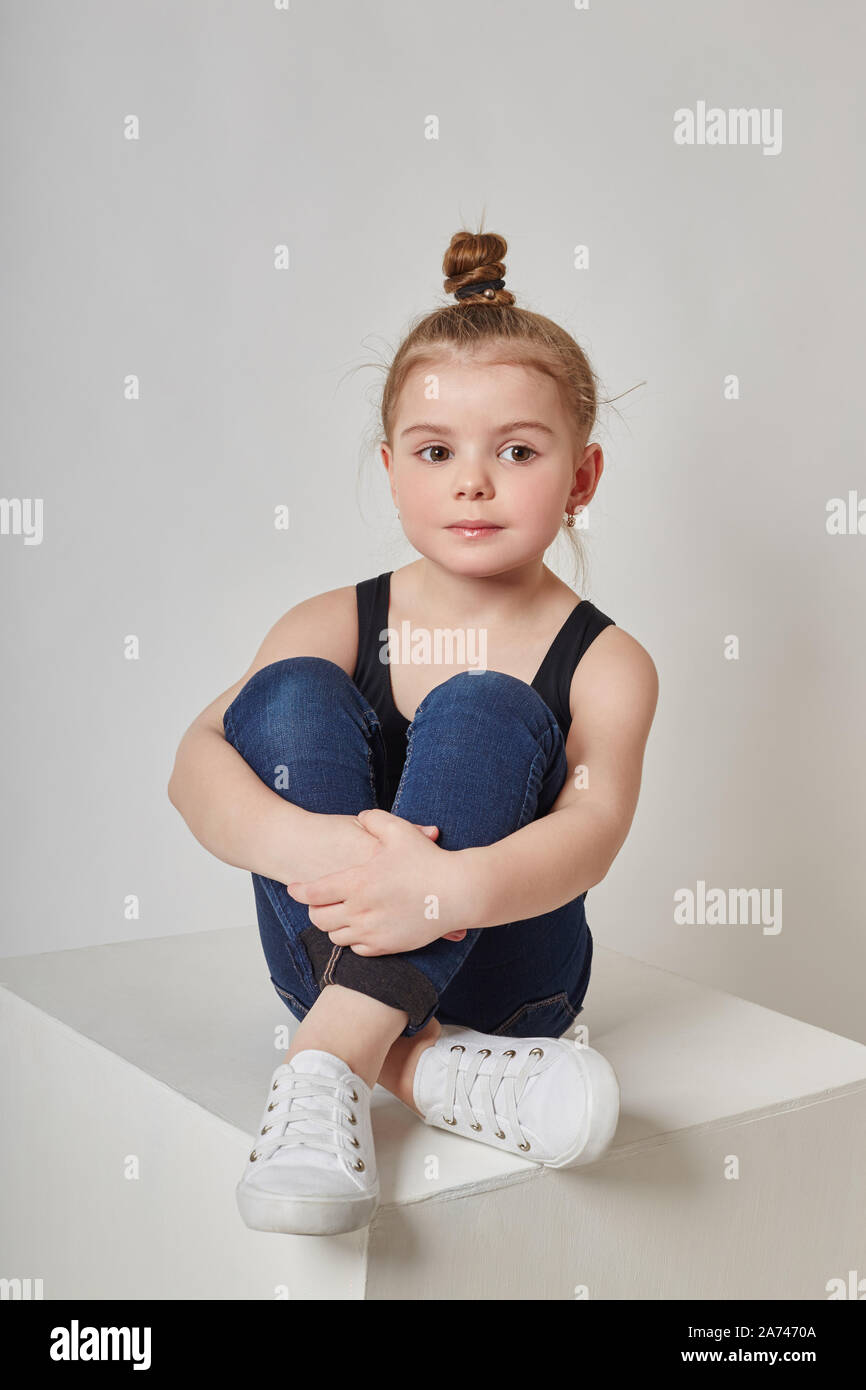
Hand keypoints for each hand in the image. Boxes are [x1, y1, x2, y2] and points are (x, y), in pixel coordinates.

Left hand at [286, 807, 472, 954]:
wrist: (458, 892)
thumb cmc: (428, 861)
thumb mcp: (399, 831)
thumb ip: (373, 820)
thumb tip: (361, 818)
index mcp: (357, 883)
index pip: (314, 892)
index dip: (299, 890)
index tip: (294, 889)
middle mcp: (360, 910)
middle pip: (319, 919)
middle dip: (315, 910)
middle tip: (319, 903)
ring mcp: (373, 932)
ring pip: (336, 936)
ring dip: (335, 926)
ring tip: (342, 914)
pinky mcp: (388, 947)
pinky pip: (358, 950)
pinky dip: (355, 940)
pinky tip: (362, 927)